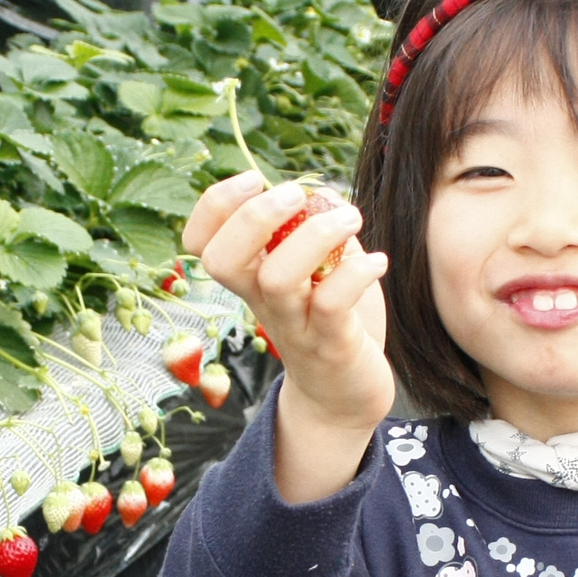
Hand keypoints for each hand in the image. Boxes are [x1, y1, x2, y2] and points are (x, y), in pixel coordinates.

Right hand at [182, 171, 392, 501]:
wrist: (343, 397)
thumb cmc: (328, 323)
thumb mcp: (317, 271)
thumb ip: (315, 231)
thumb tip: (324, 194)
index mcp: (249, 278)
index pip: (199, 242)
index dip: (215, 204)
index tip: (254, 179)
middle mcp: (261, 301)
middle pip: (223, 259)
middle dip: (255, 216)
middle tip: (296, 195)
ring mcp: (293, 325)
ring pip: (278, 278)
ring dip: (315, 235)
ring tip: (351, 219)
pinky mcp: (330, 345)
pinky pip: (332, 305)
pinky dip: (357, 273)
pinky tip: (378, 262)